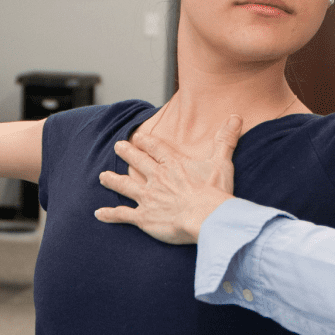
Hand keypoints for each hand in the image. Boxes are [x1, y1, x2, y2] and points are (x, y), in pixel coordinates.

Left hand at [95, 115, 241, 243]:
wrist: (205, 217)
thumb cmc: (215, 192)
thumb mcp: (222, 161)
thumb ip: (226, 139)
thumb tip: (236, 117)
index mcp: (173, 165)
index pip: (157, 149)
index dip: (147, 142)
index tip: (138, 137)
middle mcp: (156, 179)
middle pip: (138, 162)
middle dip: (127, 153)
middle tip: (117, 146)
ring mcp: (148, 198)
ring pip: (125, 186)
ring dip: (113, 181)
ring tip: (103, 177)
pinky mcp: (144, 217)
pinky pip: (123, 215)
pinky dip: (110, 214)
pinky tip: (99, 213)